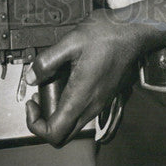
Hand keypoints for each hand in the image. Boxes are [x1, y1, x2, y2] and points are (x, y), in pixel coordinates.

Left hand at [24, 9, 149, 146]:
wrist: (135, 30)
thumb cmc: (108, 33)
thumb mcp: (71, 41)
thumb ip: (47, 62)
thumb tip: (31, 78)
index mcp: (81, 96)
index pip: (54, 133)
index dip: (35, 124)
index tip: (32, 102)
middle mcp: (92, 105)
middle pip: (64, 135)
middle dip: (45, 121)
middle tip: (39, 98)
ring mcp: (101, 102)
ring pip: (74, 124)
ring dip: (58, 112)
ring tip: (51, 86)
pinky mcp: (106, 95)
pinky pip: (84, 111)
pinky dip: (71, 104)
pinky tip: (68, 79)